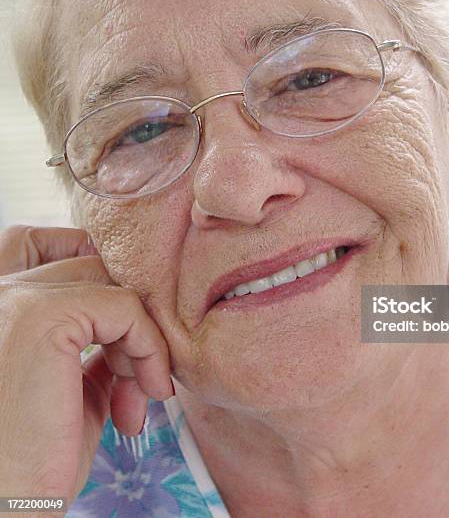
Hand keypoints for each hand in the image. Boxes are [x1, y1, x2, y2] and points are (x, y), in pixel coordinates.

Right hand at [0, 226, 172, 503]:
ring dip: (141, 337)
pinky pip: (126, 307)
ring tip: (138, 393)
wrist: (11, 509)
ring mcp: (14, 300)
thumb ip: (93, 345)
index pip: (40, 243)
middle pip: (90, 263)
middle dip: (127, 316)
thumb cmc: (36, 459)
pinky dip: (149, 347)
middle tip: (137, 376)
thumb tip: (132, 326)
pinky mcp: (41, 317)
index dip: (88, 267)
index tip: (117, 328)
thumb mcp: (70, 387)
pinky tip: (146, 393)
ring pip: (112, 281)